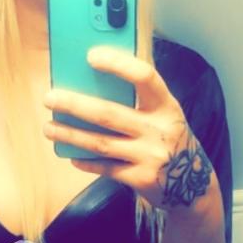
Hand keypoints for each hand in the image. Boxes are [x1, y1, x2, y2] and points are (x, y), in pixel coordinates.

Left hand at [42, 46, 215, 213]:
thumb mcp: (165, 116)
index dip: (118, 64)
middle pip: (109, 114)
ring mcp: (150, 156)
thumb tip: (92, 84)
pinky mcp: (141, 179)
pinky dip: (86, 161)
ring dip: (70, 135)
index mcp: (167, 106)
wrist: (193, 187)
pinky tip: (70, 156)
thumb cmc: (168, 140)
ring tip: (49, 128)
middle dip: (75, 105)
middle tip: (50, 98)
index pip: (144, 77)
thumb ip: (139, 101)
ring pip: (101, 143)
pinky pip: (105, 168)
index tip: (91, 55)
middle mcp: (160, 130)